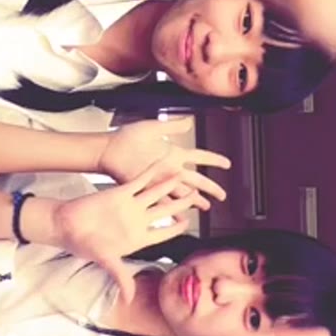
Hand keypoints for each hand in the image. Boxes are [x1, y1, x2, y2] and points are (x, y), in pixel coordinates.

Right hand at [52, 163, 198, 301]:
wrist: (66, 225)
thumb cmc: (84, 245)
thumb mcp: (106, 261)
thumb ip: (120, 276)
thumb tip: (128, 299)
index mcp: (138, 238)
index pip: (164, 233)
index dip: (177, 228)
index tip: (188, 223)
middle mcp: (137, 221)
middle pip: (165, 212)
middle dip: (181, 204)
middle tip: (197, 196)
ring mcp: (130, 206)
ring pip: (155, 194)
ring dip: (169, 185)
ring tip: (184, 176)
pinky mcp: (121, 193)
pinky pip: (139, 181)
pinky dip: (150, 173)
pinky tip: (161, 164)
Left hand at [98, 117, 230, 202]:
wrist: (109, 149)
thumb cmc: (126, 137)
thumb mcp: (153, 127)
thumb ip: (172, 125)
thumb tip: (189, 120)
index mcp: (172, 152)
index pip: (199, 156)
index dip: (213, 160)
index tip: (226, 164)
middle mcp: (169, 167)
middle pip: (196, 178)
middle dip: (210, 187)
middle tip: (222, 195)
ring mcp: (160, 178)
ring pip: (183, 191)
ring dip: (195, 199)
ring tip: (206, 207)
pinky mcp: (149, 187)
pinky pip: (164, 198)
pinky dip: (173, 207)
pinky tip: (182, 215)